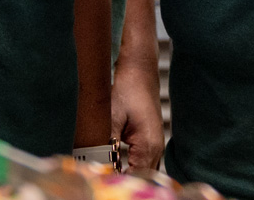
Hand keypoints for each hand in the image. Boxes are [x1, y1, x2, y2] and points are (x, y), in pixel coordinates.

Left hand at [111, 58, 165, 172]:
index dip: (118, 182)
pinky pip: (142, 164)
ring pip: (142, 173)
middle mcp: (156, 149)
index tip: (103, 183)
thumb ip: (105, 145)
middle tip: (102, 181)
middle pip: (140, 178)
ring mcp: (155, 146)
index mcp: (148, 146)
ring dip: (126, 176)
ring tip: (106, 176)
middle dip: (122, 181)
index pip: (134, 178)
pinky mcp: (150, 142)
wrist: (139, 71)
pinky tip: (115, 168)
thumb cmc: (128, 90)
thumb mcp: (111, 118)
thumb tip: (96, 165)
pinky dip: (130, 169)